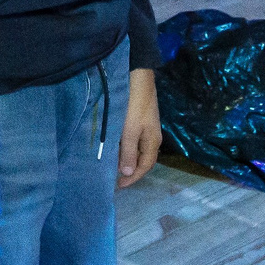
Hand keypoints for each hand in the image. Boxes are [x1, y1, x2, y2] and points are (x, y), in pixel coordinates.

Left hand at [118, 66, 161, 185]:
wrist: (138, 79)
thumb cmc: (134, 106)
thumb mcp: (130, 131)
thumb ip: (128, 152)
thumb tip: (127, 172)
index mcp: (152, 142)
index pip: (145, 166)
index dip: (133, 178)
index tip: (118, 186)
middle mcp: (151, 137)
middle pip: (142, 159)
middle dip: (131, 170)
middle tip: (114, 178)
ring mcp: (146, 128)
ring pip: (137, 150)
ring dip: (126, 158)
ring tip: (112, 165)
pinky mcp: (139, 120)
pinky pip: (133, 140)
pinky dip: (124, 147)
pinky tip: (114, 147)